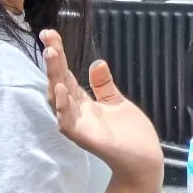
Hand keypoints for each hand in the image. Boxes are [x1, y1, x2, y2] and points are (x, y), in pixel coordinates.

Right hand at [43, 30, 162, 187]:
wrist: (144, 159)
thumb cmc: (130, 133)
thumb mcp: (116, 102)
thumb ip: (104, 85)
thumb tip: (97, 62)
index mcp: (83, 102)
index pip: (66, 74)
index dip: (59, 55)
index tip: (50, 34)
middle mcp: (76, 112)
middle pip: (59, 82)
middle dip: (53, 60)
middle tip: (48, 37)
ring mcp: (78, 124)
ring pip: (59, 99)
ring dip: (55, 77)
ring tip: (52, 54)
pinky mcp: (85, 137)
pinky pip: (67, 121)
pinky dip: (62, 106)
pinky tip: (62, 89)